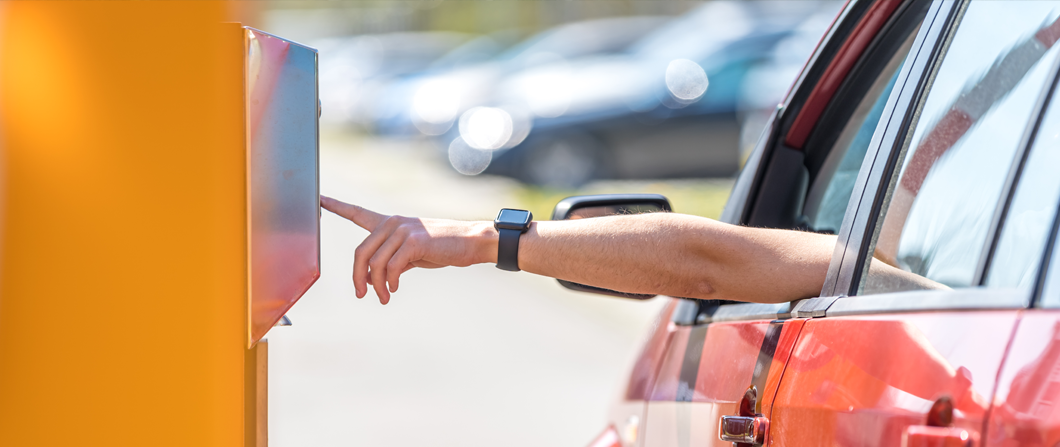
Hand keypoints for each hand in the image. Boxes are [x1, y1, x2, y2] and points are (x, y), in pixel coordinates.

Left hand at [320, 196, 496, 303]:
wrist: (470, 243)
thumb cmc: (441, 250)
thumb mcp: (412, 255)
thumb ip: (391, 261)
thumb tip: (374, 280)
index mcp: (389, 223)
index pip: (357, 213)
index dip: (336, 206)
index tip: (318, 198)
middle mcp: (392, 223)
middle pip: (361, 253)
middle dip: (358, 278)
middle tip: (362, 295)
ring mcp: (403, 230)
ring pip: (374, 263)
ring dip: (376, 286)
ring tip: (385, 297)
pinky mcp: (413, 240)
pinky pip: (390, 267)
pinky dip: (389, 283)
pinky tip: (393, 290)